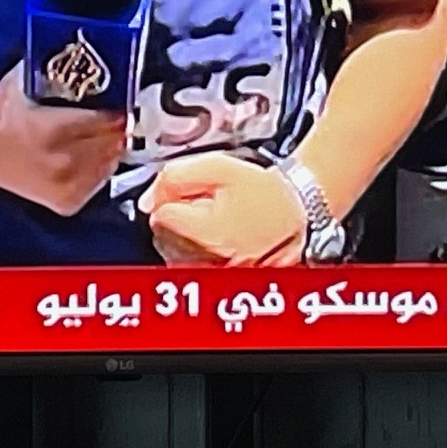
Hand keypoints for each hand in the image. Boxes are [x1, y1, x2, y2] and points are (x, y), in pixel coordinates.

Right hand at [0, 64, 125, 217]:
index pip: (110, 120)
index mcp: (55, 130)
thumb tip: (100, 66)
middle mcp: (64, 162)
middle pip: (114, 143)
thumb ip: (67, 76)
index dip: (117, 108)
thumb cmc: (2, 110)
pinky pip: (98, 182)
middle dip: (115, 128)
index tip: (118, 101)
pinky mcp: (66, 203)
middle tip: (111, 117)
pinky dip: (96, 169)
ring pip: (110, 163)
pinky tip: (83, 156)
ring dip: (108, 149)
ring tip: (98, 135)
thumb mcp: (33, 81)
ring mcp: (66, 186)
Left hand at [137, 152, 304, 265]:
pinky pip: (190, 267)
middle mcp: (212, 261)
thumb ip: (175, 176)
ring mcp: (218, 275)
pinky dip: (194, 253)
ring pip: (173, 255)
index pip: (160, 216)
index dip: (168, 198)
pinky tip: (214, 238)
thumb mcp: (218, 166)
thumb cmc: (263, 190)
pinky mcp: (222, 281)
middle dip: (176, 218)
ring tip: (211, 221)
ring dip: (182, 236)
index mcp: (209, 233)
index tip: (183, 193)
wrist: (298, 209)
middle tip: (202, 204)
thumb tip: (148, 199)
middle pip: (163, 238)